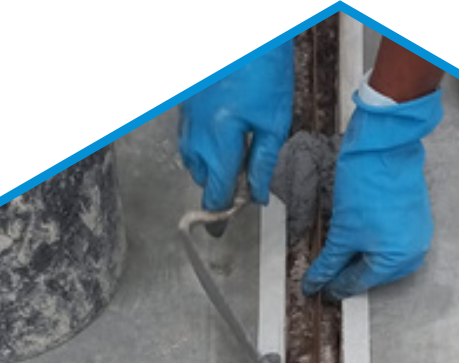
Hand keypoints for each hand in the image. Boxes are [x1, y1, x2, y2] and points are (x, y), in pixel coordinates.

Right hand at [179, 41, 293, 209]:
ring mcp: (186, 121)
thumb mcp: (274, 123)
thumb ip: (263, 164)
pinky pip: (190, 141)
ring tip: (238, 155)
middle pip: (204, 180)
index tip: (219, 232)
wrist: (245, 34)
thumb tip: (255, 196)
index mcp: (220, 142)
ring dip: (213, 167)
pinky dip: (205, 149)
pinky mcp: (185, 109)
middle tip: (247, 180)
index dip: (220, 215)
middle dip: (223, 186)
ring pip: (194, 161)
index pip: (216, 192)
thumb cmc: (264, 71)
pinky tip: (224, 138)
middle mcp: (197, 134)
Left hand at [302, 87, 442, 299]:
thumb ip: (330, 263)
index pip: (358, 282)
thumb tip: (315, 284)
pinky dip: (372, 242)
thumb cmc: (366, 186)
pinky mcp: (415, 217)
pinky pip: (391, 240)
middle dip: (347, 273)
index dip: (334, 286)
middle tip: (323, 276)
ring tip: (336, 258)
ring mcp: (417, 234)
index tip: (317, 290)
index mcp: (396, 261)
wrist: (385, 144)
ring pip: (382, 257)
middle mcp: (412, 253)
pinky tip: (356, 238)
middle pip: (373, 273)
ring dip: (359, 258)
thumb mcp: (342, 232)